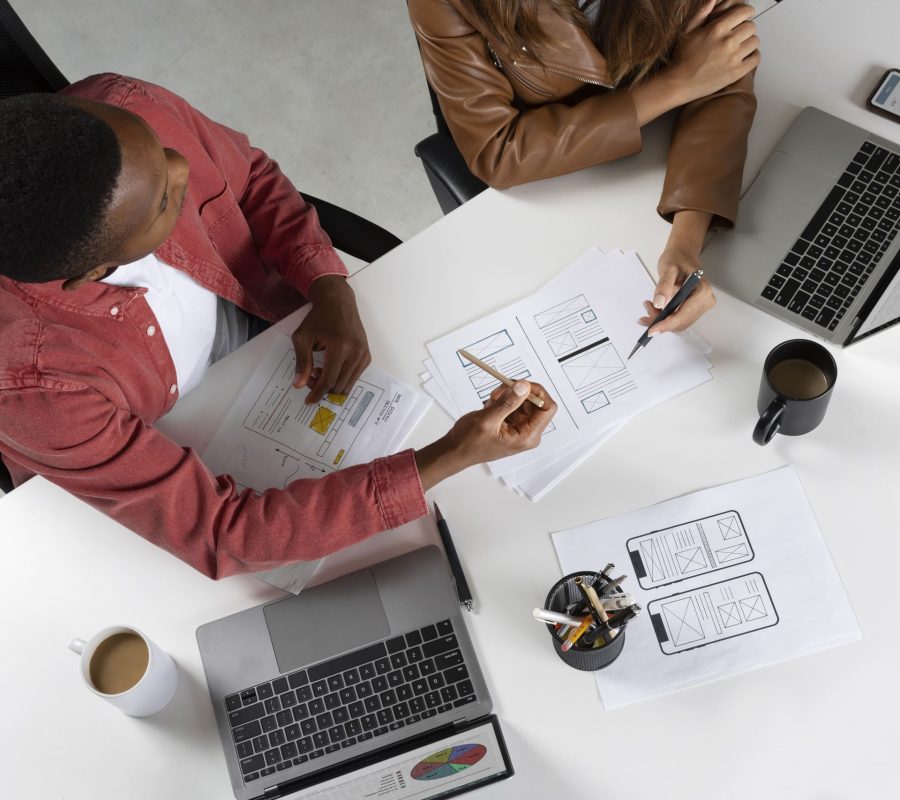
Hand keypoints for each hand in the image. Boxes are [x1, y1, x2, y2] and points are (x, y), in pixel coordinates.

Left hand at [292, 275, 370, 403]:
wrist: (338, 302)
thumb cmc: (319, 318)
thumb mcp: (303, 337)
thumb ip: (302, 362)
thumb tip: (299, 385)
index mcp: (340, 347)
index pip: (328, 380)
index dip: (317, 393)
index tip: (308, 401)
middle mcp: (355, 353)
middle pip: (338, 386)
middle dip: (322, 387)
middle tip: (311, 376)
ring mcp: (364, 355)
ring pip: (347, 385)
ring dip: (332, 384)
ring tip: (320, 370)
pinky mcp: (367, 356)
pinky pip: (354, 377)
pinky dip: (341, 378)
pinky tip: (331, 367)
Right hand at [415, 381, 556, 489]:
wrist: (455, 450)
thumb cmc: (469, 443)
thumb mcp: (487, 420)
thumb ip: (507, 403)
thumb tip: (524, 386)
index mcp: (527, 436)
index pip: (547, 408)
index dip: (537, 392)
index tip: (521, 384)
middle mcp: (527, 431)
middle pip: (535, 401)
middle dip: (518, 392)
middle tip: (500, 390)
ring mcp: (519, 426)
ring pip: (523, 399)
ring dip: (507, 395)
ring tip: (492, 401)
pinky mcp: (511, 422)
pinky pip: (513, 402)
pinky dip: (502, 399)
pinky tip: (490, 406)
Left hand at [640, 245, 715, 334]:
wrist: (682, 256)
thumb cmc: (677, 259)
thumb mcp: (667, 269)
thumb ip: (663, 286)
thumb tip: (659, 303)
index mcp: (702, 291)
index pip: (683, 314)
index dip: (666, 324)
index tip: (651, 330)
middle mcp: (705, 300)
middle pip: (680, 322)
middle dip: (661, 321)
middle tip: (646, 310)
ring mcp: (701, 306)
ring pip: (678, 324)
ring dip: (661, 320)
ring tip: (649, 306)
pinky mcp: (694, 309)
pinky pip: (678, 320)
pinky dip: (665, 318)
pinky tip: (656, 309)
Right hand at [667, 1, 759, 103]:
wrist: (679, 83)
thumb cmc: (682, 58)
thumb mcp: (689, 31)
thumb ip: (702, 13)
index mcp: (717, 28)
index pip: (744, 12)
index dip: (746, 12)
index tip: (744, 16)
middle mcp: (728, 41)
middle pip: (751, 27)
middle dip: (746, 28)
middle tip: (740, 34)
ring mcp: (733, 57)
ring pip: (754, 42)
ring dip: (749, 42)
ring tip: (741, 47)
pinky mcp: (736, 72)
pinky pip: (756, 58)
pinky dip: (753, 56)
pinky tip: (745, 57)